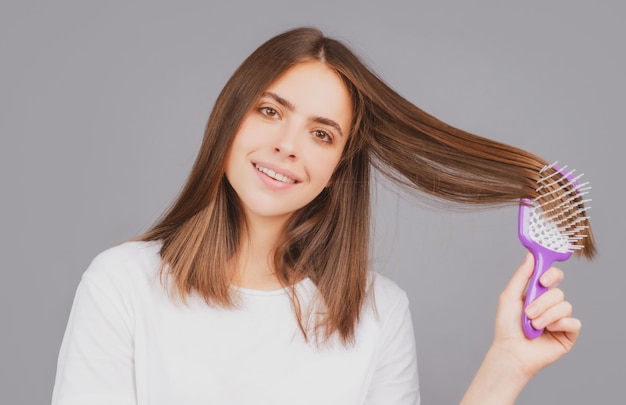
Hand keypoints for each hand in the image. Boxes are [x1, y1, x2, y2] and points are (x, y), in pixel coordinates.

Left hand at [491, 252, 581, 378]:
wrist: (511, 350)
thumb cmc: (507, 326)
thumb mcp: (510, 296)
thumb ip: (522, 275)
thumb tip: (531, 255)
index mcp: (538, 294)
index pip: (553, 277)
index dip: (551, 274)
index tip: (542, 280)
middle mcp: (551, 305)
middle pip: (558, 292)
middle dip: (542, 303)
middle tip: (528, 313)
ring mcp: (560, 320)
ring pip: (565, 306)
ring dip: (546, 315)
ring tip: (533, 325)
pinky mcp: (568, 334)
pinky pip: (573, 322)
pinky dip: (559, 325)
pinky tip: (547, 331)